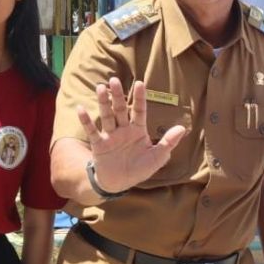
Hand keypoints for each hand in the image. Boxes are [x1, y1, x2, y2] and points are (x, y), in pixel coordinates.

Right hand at [75, 77, 186, 193]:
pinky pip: (92, 131)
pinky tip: (81, 108)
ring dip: (103, 103)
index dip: (139, 98)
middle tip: (115, 80)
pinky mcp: (99, 144)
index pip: (139, 110)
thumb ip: (168, 142)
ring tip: (100, 88)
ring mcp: (110, 136)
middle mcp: (123, 130)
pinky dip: (86, 120)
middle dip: (118, 95)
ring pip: (107, 116)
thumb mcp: (157, 157)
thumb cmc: (140, 169)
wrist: (120, 183)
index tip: (140, 83)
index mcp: (138, 130)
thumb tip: (182, 128)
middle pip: (120, 109)